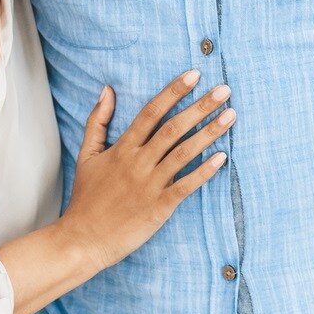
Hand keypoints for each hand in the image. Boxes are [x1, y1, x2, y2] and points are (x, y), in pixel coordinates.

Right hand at [57, 71, 233, 270]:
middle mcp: (138, 162)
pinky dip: (204, 171)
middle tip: (224, 90)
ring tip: (230, 115)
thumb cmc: (86, 198)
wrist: (82, 239)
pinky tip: (222, 157)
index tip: (194, 75)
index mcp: (122, 148)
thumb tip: (107, 89)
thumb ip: (97, 121)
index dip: (173, 91)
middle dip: (200, 106)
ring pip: (184, 153)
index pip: (151, 112)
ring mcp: (149, 184)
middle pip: (173, 128)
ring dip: (209, 133)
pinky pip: (186, 186)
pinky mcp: (159, 207)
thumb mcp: (86, 155)